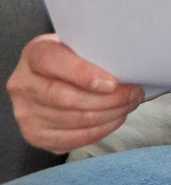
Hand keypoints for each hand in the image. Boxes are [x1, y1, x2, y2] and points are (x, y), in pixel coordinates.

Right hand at [5, 34, 144, 153]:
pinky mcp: (36, 135)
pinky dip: (101, 130)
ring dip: (110, 115)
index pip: (52, 62)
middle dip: (108, 99)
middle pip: (66, 98)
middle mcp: (23, 84)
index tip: (112, 83)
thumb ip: (95, 52)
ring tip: (129, 105)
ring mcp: (26, 113)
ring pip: (73, 120)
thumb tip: (129, 66)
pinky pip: (74, 139)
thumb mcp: (81, 45)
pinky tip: (115, 118)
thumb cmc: (75, 59)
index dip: (83, 74)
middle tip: (133, 94)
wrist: (55, 78)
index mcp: (34, 54)